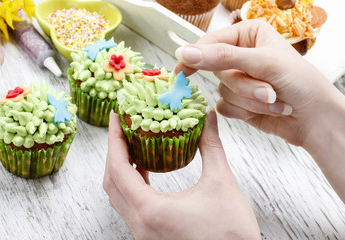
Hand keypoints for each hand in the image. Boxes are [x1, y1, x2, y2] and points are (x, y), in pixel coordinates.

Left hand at [103, 111, 260, 239]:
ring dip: (121, 169)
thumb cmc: (232, 233)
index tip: (116, 118)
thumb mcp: (222, 183)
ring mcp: (144, 235)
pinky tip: (145, 171)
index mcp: (151, 211)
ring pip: (119, 197)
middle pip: (112, 183)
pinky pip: (131, 207)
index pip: (118, 169)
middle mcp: (141, 226)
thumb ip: (212, 146)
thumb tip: (209, 116)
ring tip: (131, 146)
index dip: (115, 141)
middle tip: (122, 128)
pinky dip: (131, 185)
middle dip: (114, 152)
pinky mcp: (152, 237)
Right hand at [175, 20, 343, 147]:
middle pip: (215, 70)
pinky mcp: (238, 102)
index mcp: (248, 36)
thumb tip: (185, 53)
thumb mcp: (262, 62)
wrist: (314, 117)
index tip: (182, 70)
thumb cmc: (300, 82)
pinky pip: (224, 107)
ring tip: (274, 99)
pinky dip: (244, 111)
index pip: (211, 43)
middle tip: (267, 90)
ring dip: (248, 100)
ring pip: (221, 91)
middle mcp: (240, 56)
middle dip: (243, 84)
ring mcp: (239, 80)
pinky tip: (266, 109)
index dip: (196, 56)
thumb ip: (222, 57)